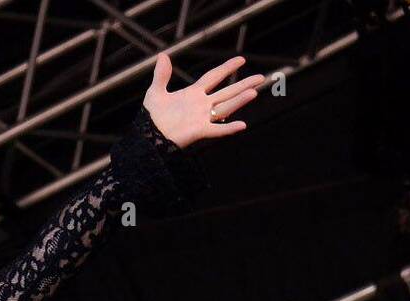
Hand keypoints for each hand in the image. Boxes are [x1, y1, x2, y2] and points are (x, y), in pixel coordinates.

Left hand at [142, 53, 264, 148]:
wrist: (147, 137)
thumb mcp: (155, 92)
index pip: (213, 77)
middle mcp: (201, 105)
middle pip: (226, 92)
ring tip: (254, 92)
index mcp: (193, 94)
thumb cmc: (150, 117)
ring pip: (225, 107)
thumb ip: (161, 75)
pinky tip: (242, 125)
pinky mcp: (198, 131)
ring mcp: (201, 118)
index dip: (227, 68)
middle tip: (262, 77)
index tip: (241, 60)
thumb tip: (163, 55)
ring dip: (239, 100)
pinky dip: (228, 128)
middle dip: (243, 84)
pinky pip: (216, 130)